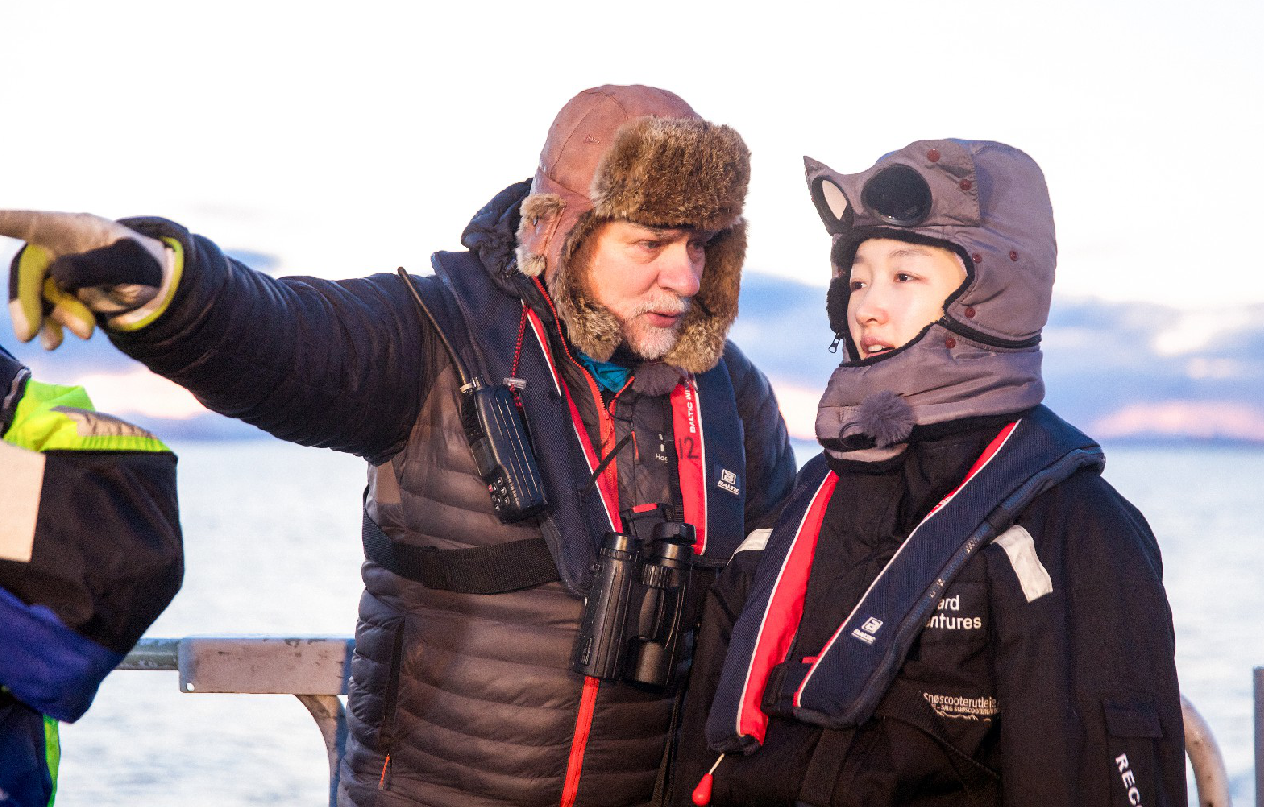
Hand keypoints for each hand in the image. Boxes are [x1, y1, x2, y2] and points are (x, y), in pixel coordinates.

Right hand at [0, 211, 177, 348]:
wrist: (155, 288)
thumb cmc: (143, 265)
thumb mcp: (128, 265)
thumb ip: (94, 267)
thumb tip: (57, 275)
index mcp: (73, 229)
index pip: (33, 223)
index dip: (7, 222)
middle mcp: (57, 247)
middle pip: (28, 270)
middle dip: (26, 303)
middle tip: (27, 335)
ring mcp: (56, 270)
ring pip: (37, 295)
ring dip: (52, 318)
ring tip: (87, 332)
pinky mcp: (60, 293)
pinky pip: (44, 310)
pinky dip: (49, 327)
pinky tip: (54, 343)